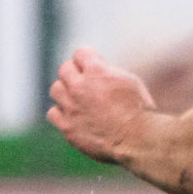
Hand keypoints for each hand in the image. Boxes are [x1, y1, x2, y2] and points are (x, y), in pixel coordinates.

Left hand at [47, 47, 156, 163]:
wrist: (137, 140)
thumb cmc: (139, 111)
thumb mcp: (130, 81)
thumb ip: (108, 72)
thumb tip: (98, 69)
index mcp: (96, 71)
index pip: (81, 53)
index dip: (88, 59)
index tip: (94, 67)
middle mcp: (79, 86)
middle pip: (65, 69)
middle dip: (75, 74)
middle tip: (86, 84)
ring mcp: (71, 107)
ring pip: (56, 89)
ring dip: (66, 92)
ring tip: (78, 100)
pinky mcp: (67, 127)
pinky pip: (53, 113)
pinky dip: (61, 113)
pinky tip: (73, 117)